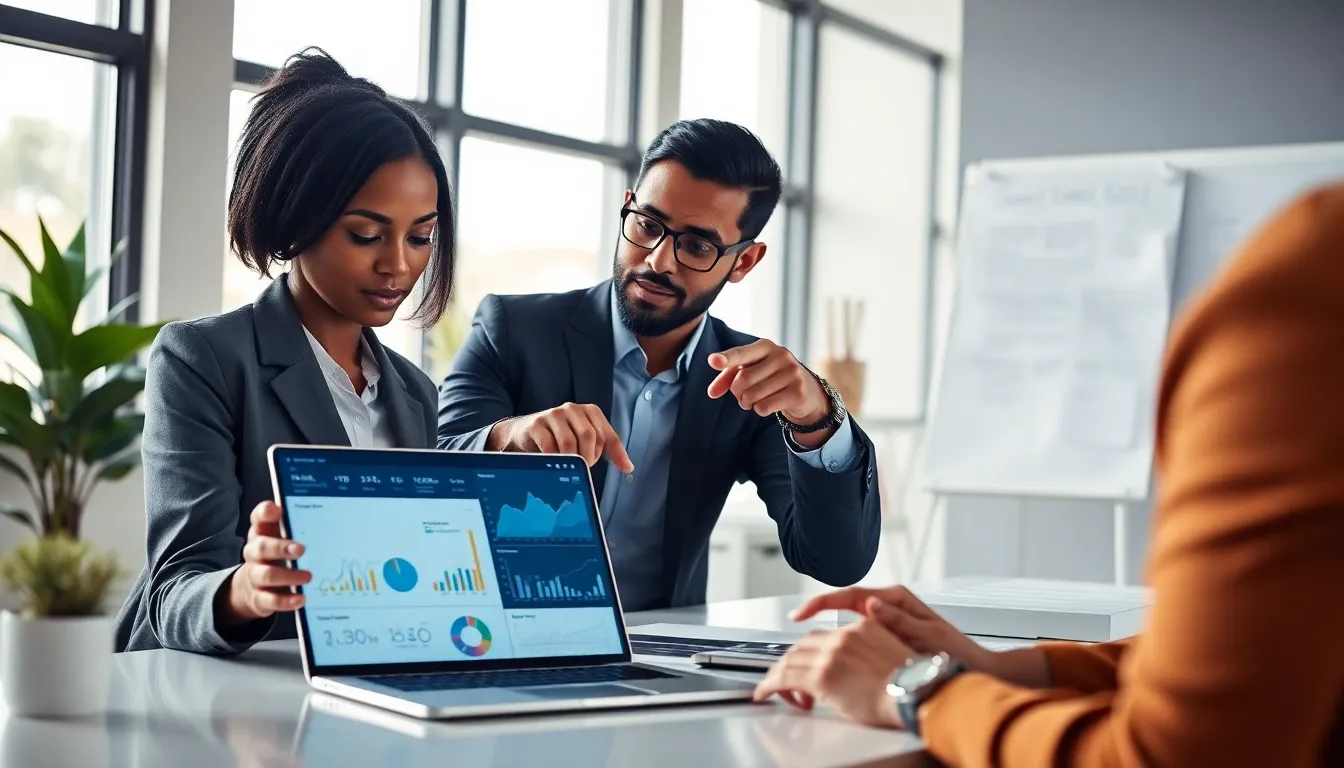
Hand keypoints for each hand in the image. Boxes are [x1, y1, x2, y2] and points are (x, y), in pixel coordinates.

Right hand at [217, 502, 311, 626]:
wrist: (250, 587)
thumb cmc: (273, 555)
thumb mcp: (278, 537)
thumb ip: (291, 523)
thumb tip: (312, 507)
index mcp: (261, 534)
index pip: (258, 518)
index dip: (265, 512)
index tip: (277, 509)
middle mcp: (254, 553)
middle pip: (261, 547)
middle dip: (280, 548)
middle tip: (301, 549)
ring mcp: (255, 576)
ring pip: (267, 575)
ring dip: (288, 576)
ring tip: (308, 577)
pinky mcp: (259, 598)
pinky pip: (270, 600)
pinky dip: (286, 601)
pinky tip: (300, 599)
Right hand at [488, 403, 633, 472]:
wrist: (524, 433)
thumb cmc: (559, 439)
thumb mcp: (584, 440)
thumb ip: (605, 450)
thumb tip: (628, 467)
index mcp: (589, 411)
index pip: (607, 433)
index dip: (616, 453)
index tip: (624, 469)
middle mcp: (572, 409)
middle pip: (589, 436)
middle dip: (589, 457)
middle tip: (584, 467)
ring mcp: (553, 414)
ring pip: (569, 442)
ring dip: (571, 460)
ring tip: (568, 465)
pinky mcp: (536, 424)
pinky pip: (549, 446)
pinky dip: (553, 458)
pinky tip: (552, 460)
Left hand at [708, 340, 829, 431]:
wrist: (805, 391)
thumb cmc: (770, 378)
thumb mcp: (750, 371)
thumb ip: (728, 378)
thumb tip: (712, 393)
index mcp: (765, 346)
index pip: (741, 353)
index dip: (726, 358)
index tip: (713, 361)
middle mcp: (781, 355)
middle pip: (743, 379)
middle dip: (737, 392)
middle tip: (743, 395)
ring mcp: (792, 372)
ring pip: (753, 395)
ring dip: (747, 403)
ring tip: (754, 401)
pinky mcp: (798, 392)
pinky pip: (764, 407)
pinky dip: (759, 410)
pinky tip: (768, 405)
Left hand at [753, 620, 912, 728]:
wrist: (918, 695)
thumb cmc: (912, 685)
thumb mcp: (889, 656)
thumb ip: (865, 655)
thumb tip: (850, 673)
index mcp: (863, 627)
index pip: (823, 634)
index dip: (808, 650)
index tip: (799, 658)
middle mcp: (844, 636)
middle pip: (803, 645)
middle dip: (791, 664)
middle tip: (786, 681)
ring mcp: (831, 654)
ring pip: (790, 660)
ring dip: (779, 676)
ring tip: (773, 690)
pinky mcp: (822, 675)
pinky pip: (785, 677)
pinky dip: (770, 685)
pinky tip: (765, 692)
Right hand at [789, 585, 994, 672]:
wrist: (972, 668)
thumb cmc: (954, 653)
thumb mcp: (927, 634)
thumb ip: (897, 619)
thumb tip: (870, 604)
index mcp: (896, 598)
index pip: (850, 594)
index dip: (822, 602)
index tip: (801, 613)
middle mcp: (888, 604)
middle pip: (844, 602)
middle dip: (818, 611)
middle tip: (795, 624)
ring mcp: (887, 617)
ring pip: (848, 618)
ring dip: (827, 626)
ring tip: (807, 640)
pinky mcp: (886, 633)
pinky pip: (857, 631)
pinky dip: (841, 638)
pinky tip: (830, 650)